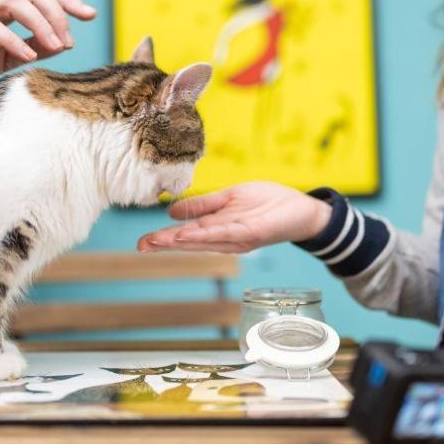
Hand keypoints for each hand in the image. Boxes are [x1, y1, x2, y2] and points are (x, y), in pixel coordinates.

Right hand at [0, 0, 96, 92]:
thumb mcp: (3, 59)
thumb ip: (32, 47)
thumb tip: (65, 43)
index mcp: (0, 6)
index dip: (66, 0)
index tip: (90, 14)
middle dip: (57, 11)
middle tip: (70, 39)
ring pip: (14, 0)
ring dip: (40, 22)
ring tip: (56, 46)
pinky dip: (13, 39)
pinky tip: (28, 55)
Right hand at [137, 181, 332, 253]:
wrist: (301, 209)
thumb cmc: (268, 203)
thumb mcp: (229, 198)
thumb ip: (202, 204)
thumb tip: (171, 211)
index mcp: (218, 229)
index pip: (187, 234)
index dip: (164, 238)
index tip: (142, 243)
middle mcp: (225, 238)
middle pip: (191, 242)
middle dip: (166, 243)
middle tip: (142, 245)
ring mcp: (238, 238)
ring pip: (204, 240)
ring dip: (181, 241)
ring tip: (158, 240)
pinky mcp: (252, 233)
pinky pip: (225, 233)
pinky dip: (205, 235)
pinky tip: (187, 234)